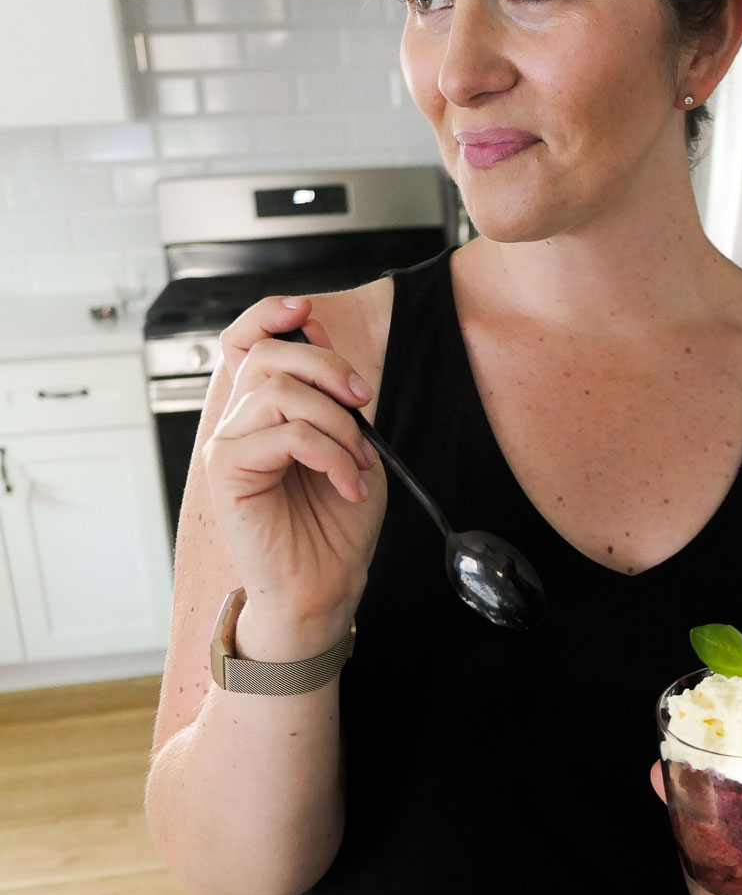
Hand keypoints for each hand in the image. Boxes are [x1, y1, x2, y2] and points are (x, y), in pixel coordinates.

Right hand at [203, 295, 385, 646]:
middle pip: (268, 355)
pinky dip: (330, 454)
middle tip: (362, 405)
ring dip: (337, 423)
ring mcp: (227, 446)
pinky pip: (283, 434)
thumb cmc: (336, 524)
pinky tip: (347, 483)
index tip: (306, 307)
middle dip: (328, 367)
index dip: (267, 314)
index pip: (245, 343)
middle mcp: (238, 424)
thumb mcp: (352, 443)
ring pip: (280, 391)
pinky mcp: (226, 472)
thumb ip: (334, 391)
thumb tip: (315, 327)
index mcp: (262, 412)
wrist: (325, 586)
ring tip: (358, 463)